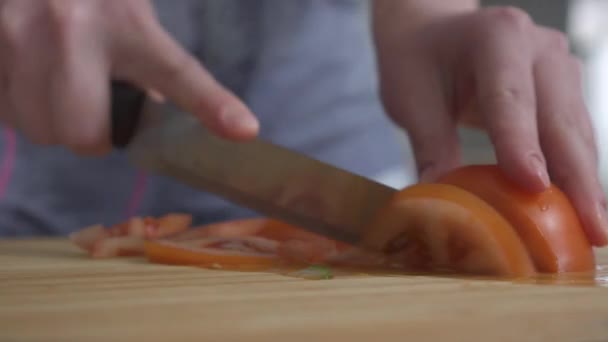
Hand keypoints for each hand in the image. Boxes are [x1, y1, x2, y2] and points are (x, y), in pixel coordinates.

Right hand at [0, 0, 258, 154]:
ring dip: (49, 120)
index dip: (211, 104)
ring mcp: (17, 36)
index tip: (244, 129)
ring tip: (54, 81)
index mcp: (127, 22)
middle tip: (91, 108)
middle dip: (90, 135)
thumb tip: (147, 117)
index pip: (176, 72)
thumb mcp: (129, 16)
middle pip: (83, 135)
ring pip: (38, 129)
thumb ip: (147, 64)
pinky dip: (16, 105)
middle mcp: (71, 28)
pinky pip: (4, 111)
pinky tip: (24, 73)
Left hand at [374, 6, 607, 245]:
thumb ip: (430, 146)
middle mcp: (539, 49)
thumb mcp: (411, 98)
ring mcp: (559, 68)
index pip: (510, 97)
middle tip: (590, 228)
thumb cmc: (418, 60)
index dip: (522, 143)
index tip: (534, 187)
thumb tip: (439, 203)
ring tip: (593, 231)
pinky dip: (577, 173)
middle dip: (577, 178)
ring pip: (577, 132)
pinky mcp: (564, 90)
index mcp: (497, 36)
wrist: (435, 33)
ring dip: (586, 183)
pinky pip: (574, 136)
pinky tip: (580, 209)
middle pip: (559, 119)